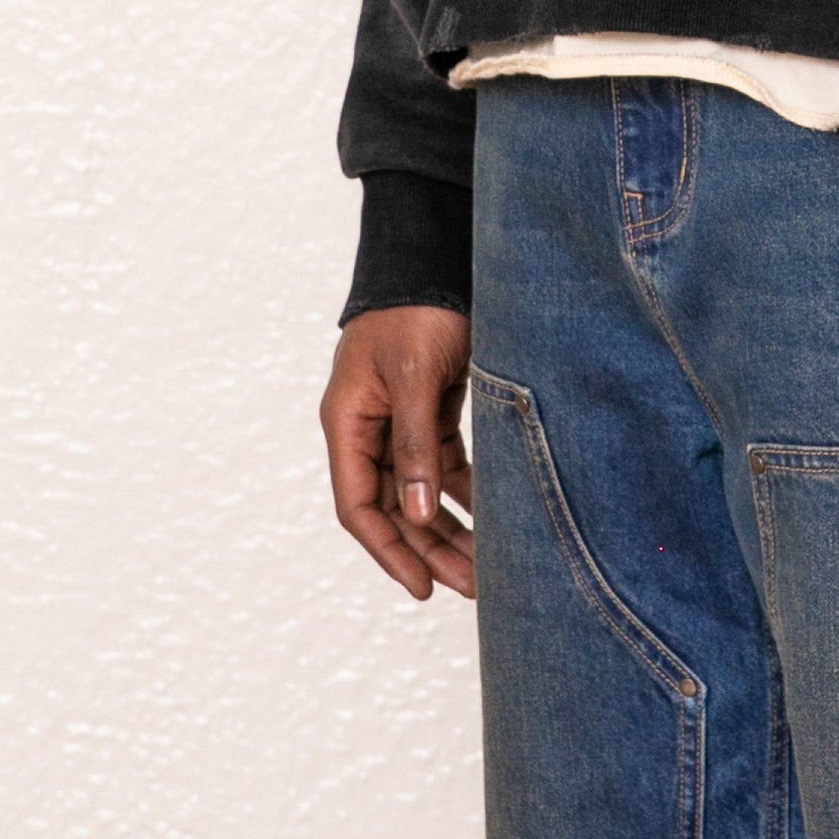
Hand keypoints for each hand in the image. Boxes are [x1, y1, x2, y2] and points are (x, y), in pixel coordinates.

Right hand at [320, 304, 475, 599]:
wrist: (435, 251)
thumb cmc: (415, 308)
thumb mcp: (412, 376)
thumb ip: (414, 445)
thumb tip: (415, 513)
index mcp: (348, 421)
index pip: (358, 506)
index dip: (389, 551)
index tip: (423, 586)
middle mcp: (368, 427)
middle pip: (394, 506)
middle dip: (430, 548)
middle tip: (471, 586)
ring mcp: (398, 419)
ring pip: (420, 490)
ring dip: (449, 526)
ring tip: (486, 565)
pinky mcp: (429, 407)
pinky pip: (442, 463)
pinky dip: (463, 490)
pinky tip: (491, 516)